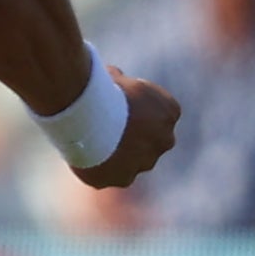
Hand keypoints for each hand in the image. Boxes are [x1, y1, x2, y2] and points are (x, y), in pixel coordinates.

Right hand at [70, 72, 182, 193]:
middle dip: (134, 138)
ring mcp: (145, 161)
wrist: (87, 116)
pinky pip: (113, 176)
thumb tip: (112, 76)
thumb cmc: (99, 90)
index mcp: (169, 111)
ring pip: (134, 162)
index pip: (159, 115)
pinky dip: (102, 171)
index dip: (137, 112)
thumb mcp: (114, 77)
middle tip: (105, 128)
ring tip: (91, 144)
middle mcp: (165, 139)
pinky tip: (86, 158)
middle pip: (151, 141)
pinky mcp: (123, 179)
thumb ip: (120, 82)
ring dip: (119, 156)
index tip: (115, 108)